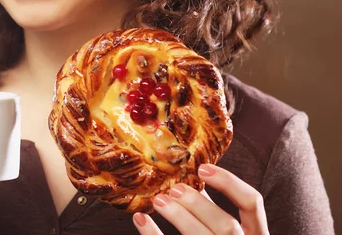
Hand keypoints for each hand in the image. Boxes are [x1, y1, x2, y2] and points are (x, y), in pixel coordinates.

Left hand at [132, 164, 268, 234]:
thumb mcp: (225, 228)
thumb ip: (212, 208)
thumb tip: (188, 177)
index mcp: (255, 233)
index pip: (252, 202)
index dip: (229, 182)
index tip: (202, 169)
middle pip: (227, 226)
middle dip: (199, 205)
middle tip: (175, 189)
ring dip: (180, 218)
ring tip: (158, 200)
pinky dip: (154, 234)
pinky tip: (141, 219)